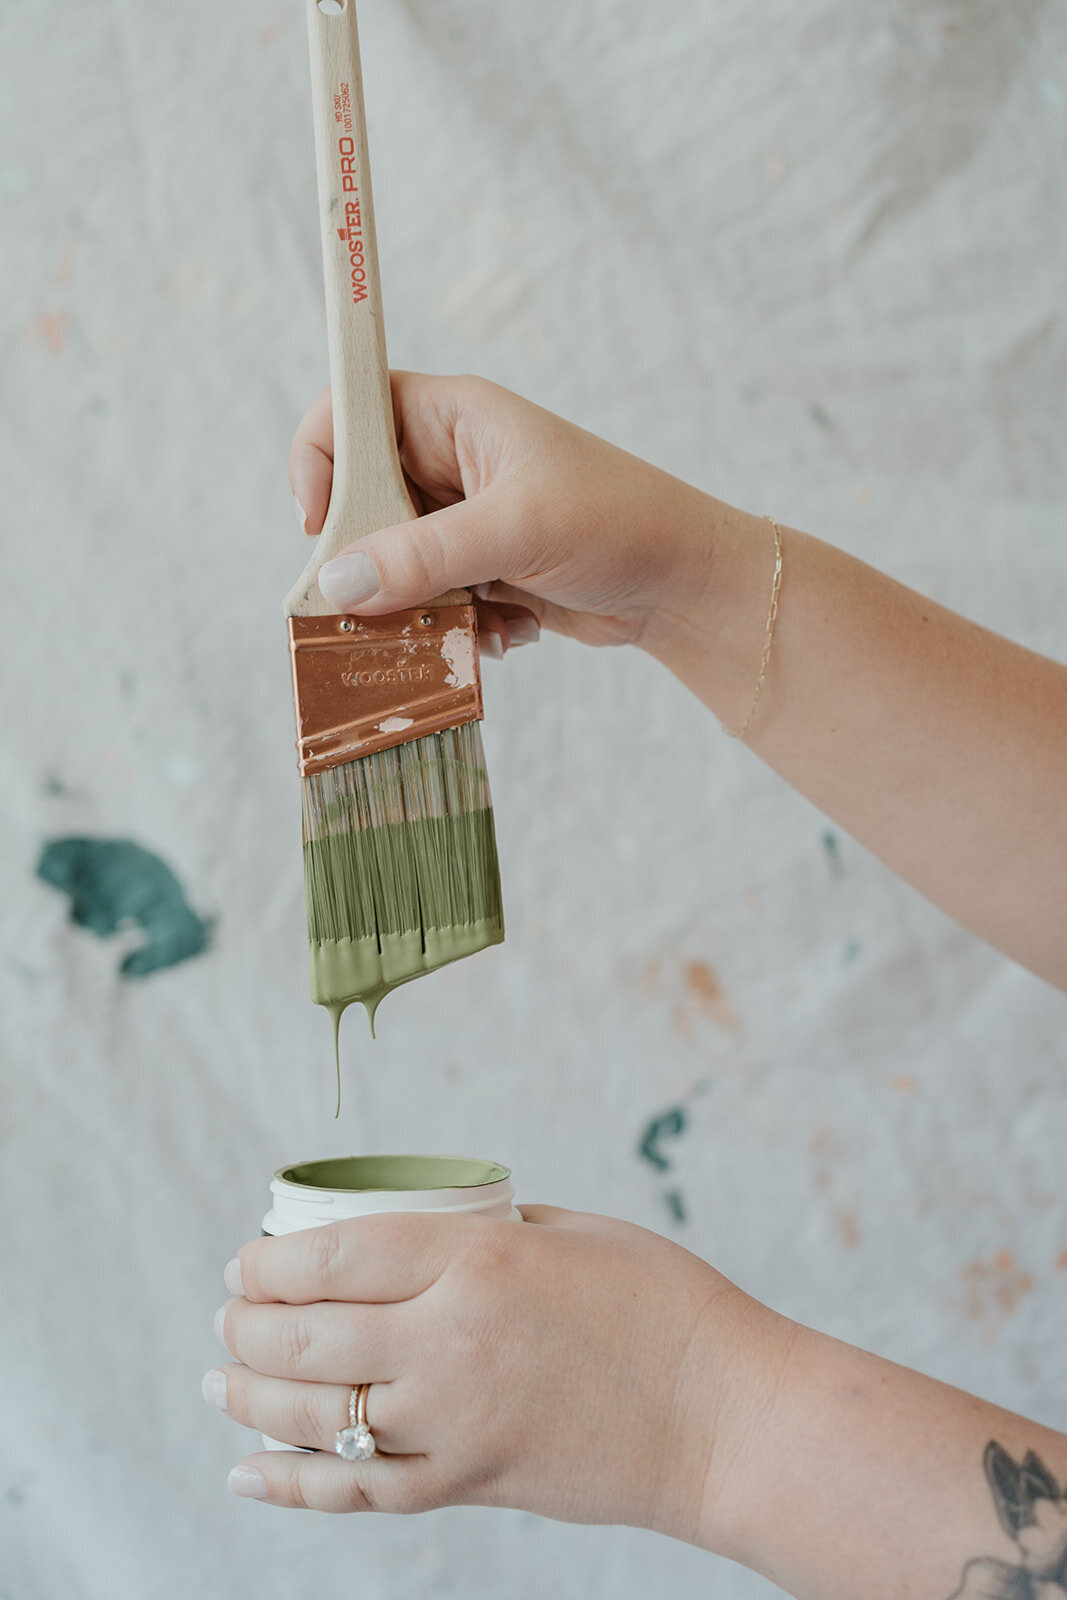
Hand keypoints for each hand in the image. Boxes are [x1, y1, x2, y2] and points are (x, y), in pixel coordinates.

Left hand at [204, 1206, 785, 1540]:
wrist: (729, 1419)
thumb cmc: (667, 1307)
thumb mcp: (573, 1231)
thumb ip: (486, 1229)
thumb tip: (419, 1234)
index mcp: (480, 1258)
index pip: (335, 1255)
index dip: (270, 1258)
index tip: (247, 1257)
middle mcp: (452, 1340)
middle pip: (309, 1333)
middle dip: (248, 1322)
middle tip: (228, 1312)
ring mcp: (457, 1421)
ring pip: (318, 1413)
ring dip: (252, 1396)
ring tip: (221, 1378)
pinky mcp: (471, 1482)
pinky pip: (360, 1490)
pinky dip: (294, 1485)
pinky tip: (247, 1471)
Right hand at [288, 374, 732, 656]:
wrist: (684, 586)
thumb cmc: (616, 522)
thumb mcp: (516, 530)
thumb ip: (424, 556)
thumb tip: (339, 583)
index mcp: (454, 416)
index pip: (350, 410)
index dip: (320, 460)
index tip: (320, 525)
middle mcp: (450, 463)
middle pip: (362, 503)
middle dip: (371, 560)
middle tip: (383, 604)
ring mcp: (465, 521)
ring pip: (393, 564)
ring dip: (420, 604)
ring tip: (469, 620)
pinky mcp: (481, 572)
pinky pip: (431, 601)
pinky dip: (457, 625)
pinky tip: (508, 628)